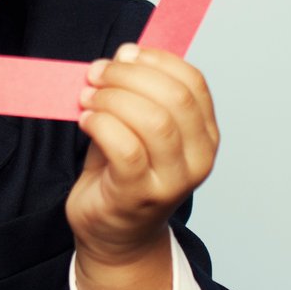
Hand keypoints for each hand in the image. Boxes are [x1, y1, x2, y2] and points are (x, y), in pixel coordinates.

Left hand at [68, 44, 218, 289]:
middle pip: (174, 97)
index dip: (156, 60)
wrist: (115, 236)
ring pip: (153, 121)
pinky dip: (102, 124)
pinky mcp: (140, 195)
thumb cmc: (124, 175)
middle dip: (129, 76)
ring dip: (113, 99)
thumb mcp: (138, 127)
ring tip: (87, 98)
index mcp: (204, 136)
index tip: (124, 55)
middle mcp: (198, 159)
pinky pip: (125, 148)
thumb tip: (127, 53)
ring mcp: (172, 181)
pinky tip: (85, 121)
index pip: (193, 82)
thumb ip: (137, 91)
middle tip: (97, 74)